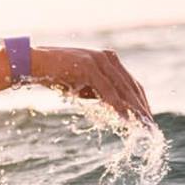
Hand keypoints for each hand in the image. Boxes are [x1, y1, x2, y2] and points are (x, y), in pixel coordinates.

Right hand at [31, 47, 152, 124]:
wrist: (33, 64)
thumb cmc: (57, 76)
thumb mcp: (83, 85)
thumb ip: (99, 93)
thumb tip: (115, 109)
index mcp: (109, 60)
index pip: (131, 83)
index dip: (141, 102)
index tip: (147, 119)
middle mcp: (107, 57)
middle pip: (132, 85)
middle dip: (142, 107)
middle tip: (151, 126)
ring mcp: (98, 60)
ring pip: (123, 88)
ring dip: (134, 108)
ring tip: (142, 125)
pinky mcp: (89, 66)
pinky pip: (107, 90)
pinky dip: (116, 104)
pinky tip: (124, 117)